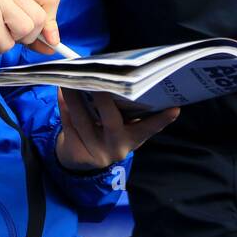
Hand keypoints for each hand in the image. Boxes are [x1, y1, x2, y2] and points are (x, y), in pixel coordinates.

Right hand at [0, 0, 60, 54]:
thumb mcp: (9, 15)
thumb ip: (33, 28)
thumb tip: (54, 45)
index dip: (51, 20)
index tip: (47, 35)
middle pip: (39, 19)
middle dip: (29, 36)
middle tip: (9, 33)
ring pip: (26, 30)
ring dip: (13, 41)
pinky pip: (7, 43)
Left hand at [55, 89, 178, 171]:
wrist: (84, 159)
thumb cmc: (108, 133)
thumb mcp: (123, 128)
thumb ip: (128, 111)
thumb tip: (127, 80)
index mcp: (132, 138)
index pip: (148, 128)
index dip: (161, 120)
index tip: (174, 109)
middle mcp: (117, 146)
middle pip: (111, 121)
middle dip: (104, 99)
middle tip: (99, 79)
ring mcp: (96, 151)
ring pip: (83, 120)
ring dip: (75, 97)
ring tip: (71, 77)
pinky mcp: (77, 152)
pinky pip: (68, 124)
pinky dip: (64, 106)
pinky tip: (62, 91)